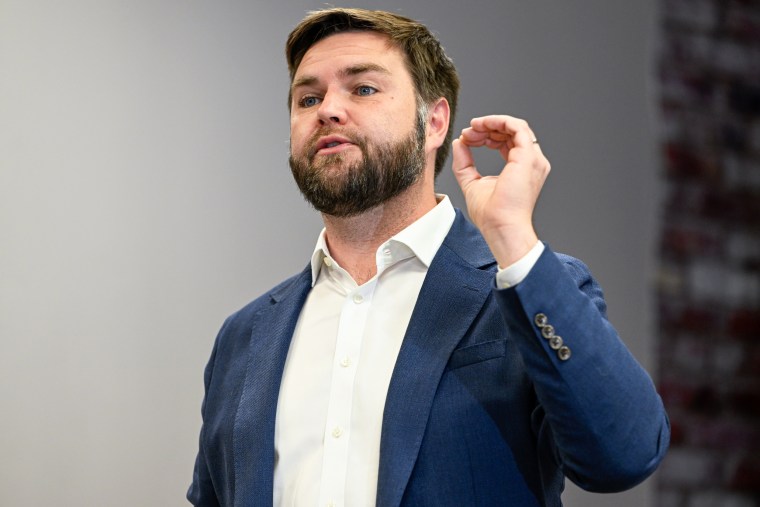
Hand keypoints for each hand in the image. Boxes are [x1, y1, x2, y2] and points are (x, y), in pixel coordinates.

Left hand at [451, 115, 550, 266]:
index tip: (466, 139)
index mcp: (522, 168)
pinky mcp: (528, 156)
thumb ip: (465, 163)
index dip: (486, 136)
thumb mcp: (471, 182)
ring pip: (515, 126)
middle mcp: (531, 161)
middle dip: (486, 128)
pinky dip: (498, 121)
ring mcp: (532, 158)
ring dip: (491, 123)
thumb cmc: (491, 215)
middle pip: (511, 132)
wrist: (501, 227)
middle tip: (467, 133)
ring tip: (472, 128)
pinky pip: (516, 126)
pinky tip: (481, 125)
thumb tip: (459, 143)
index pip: (507, 142)